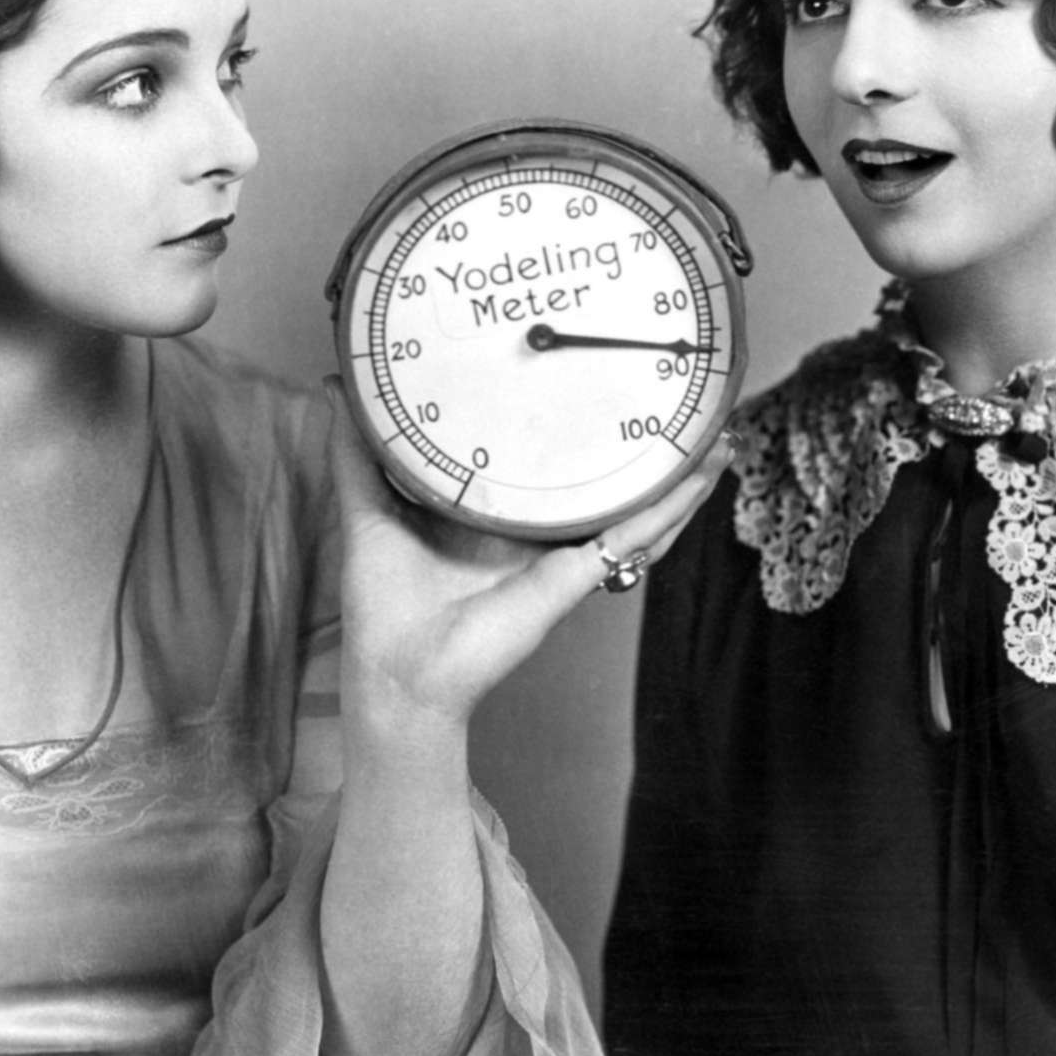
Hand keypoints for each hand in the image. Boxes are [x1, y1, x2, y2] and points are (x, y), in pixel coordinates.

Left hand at [320, 377, 731, 740]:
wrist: (398, 674)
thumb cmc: (385, 605)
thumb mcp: (369, 509)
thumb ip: (360, 452)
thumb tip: (341, 386)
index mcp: (498, 515)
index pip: (547, 465)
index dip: (577, 428)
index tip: (596, 381)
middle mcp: (539, 534)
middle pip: (605, 485)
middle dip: (646, 452)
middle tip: (680, 405)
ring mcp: (563, 556)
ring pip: (635, 509)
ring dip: (678, 478)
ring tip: (714, 438)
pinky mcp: (573, 576)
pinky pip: (632, 536)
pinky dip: (669, 508)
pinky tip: (699, 477)